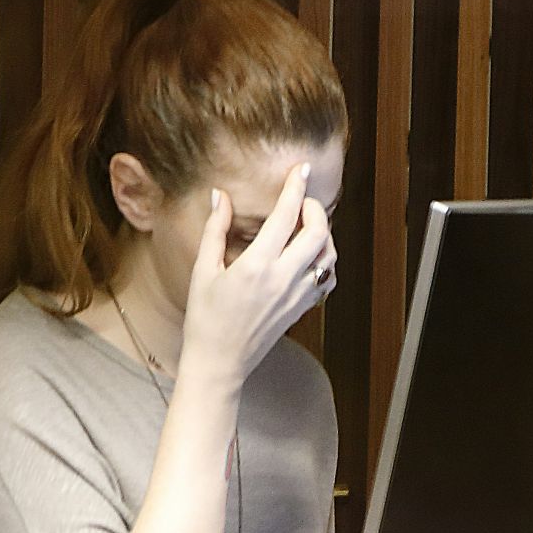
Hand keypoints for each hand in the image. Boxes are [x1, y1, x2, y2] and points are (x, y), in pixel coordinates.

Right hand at [179, 162, 332, 387]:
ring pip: (328, 256)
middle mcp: (283, 279)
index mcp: (256, 266)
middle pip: (318, 233)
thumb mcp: (204, 270)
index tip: (302, 170)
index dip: (296, 187)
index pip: (285, 216)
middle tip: (302, 201)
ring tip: (306, 226)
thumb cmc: (205, 318)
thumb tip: (220, 195)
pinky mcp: (302, 309)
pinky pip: (326, 279)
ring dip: (323, 234)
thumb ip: (215, 230)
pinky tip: (309, 256)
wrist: (220, 362)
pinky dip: (325, 261)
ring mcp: (297, 296)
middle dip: (315, 209)